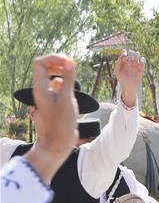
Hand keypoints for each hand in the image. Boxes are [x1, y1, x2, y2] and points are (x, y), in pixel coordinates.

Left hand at [24, 54, 78, 183]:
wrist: (58, 143)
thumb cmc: (61, 124)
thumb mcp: (67, 99)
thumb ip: (68, 79)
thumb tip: (70, 62)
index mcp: (40, 88)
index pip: (40, 63)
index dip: (53, 58)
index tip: (68, 62)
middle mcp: (41, 90)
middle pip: (44, 67)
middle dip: (58, 63)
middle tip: (72, 67)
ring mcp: (47, 96)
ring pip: (52, 77)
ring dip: (63, 73)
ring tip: (74, 78)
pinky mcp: (54, 103)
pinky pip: (57, 87)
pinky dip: (66, 84)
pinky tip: (74, 91)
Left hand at [115, 50, 144, 107]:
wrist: (129, 85)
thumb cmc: (122, 79)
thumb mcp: (117, 72)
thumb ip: (117, 64)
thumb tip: (120, 58)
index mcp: (123, 60)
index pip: (124, 52)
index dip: (124, 53)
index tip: (124, 59)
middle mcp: (130, 61)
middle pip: (131, 52)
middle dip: (131, 54)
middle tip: (129, 60)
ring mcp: (136, 63)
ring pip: (137, 54)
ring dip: (136, 56)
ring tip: (134, 62)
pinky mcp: (141, 67)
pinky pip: (143, 59)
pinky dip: (141, 60)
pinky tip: (138, 64)